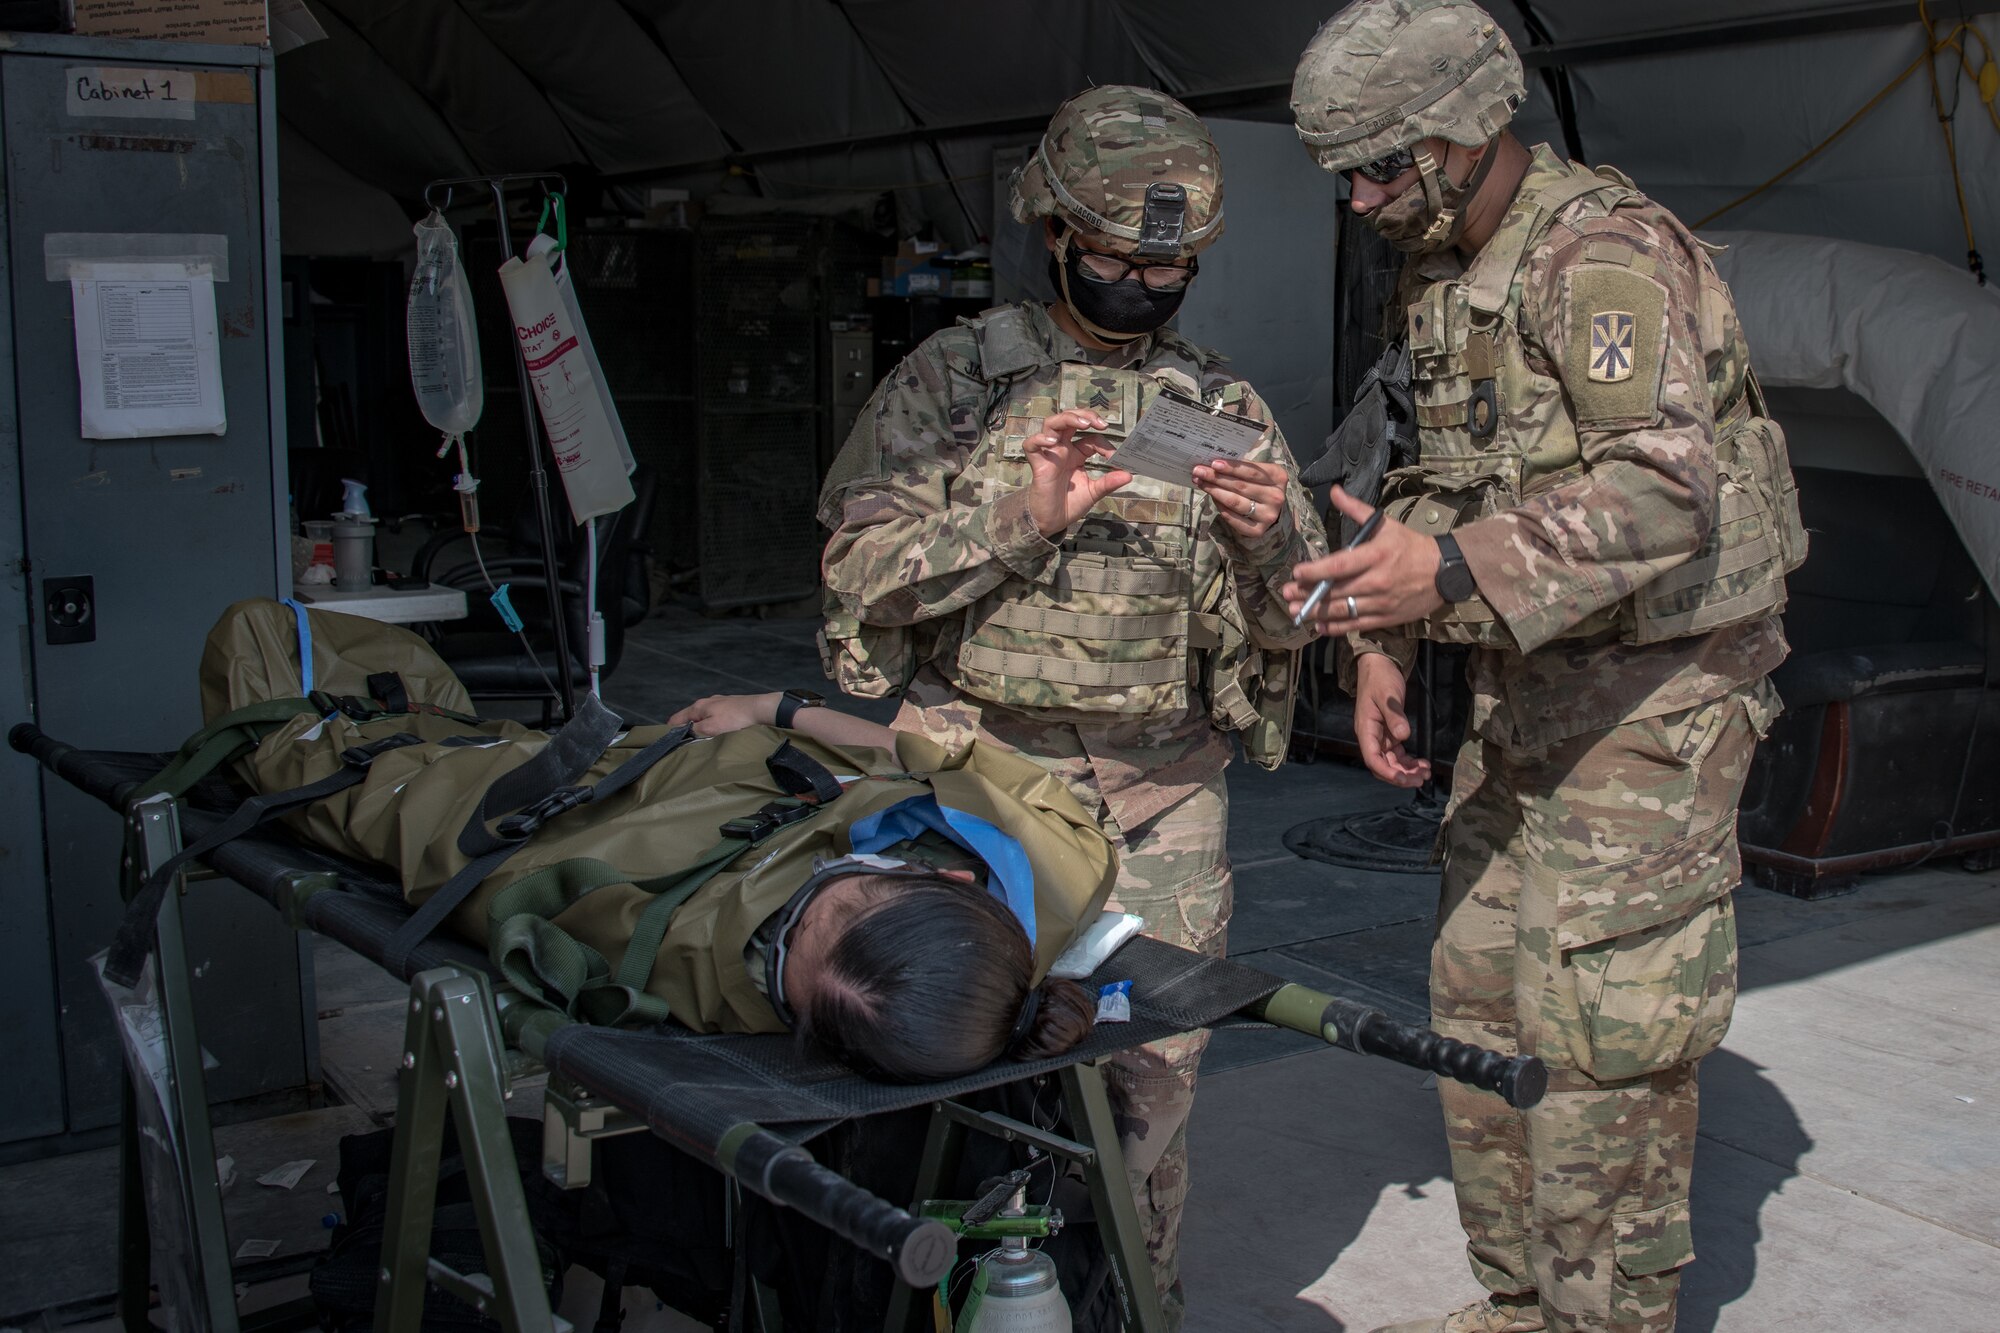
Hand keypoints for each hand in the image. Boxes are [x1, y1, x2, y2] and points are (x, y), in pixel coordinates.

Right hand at [668, 692, 779, 736]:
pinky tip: (718, 730)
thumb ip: (695, 730)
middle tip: (690, 743)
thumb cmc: (734, 718)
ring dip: (700, 727)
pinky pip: (713, 715)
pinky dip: (711, 723)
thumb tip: (684, 733)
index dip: (672, 731)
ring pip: (702, 716)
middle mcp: (705, 702)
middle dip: (687, 730)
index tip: (673, 742)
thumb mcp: (711, 728)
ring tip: (704, 738)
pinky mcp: (727, 705)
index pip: (676, 719)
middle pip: (689, 717)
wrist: (756, 708)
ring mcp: (716, 702)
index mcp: (698, 707)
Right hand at [1025, 410, 1132, 537]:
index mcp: (1076, 454)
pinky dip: (1039, 439)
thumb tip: (1129, 474)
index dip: (1105, 444)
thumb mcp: (1093, 492)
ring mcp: (1049, 455)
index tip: (1115, 457)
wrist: (1052, 522)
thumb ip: (1109, 482)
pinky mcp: (1037, 464)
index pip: (1091, 438)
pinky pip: (1030, 445)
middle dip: (1085, 415)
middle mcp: (1062, 450)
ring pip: (1051, 424)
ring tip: (1083, 424)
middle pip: (1069, 420)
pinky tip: (1052, 442)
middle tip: (1101, 423)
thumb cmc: (1069, 504)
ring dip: (1067, 419)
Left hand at [1194, 457, 1287, 539]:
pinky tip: (1212, 498)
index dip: (1232, 467)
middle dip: (1217, 478)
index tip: (1213, 463)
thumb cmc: (1259, 485)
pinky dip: (1220, 507)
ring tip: (1201, 483)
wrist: (1270, 509)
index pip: (1251, 471)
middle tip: (1199, 471)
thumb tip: (1213, 464)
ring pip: (1235, 502)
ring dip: (1215, 491)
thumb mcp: (1257, 472)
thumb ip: (1241, 467)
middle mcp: (1276, 497)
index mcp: (1278, 477)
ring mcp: (1268, 515)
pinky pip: (1233, 518)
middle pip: (1241, 486)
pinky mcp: (1258, 530)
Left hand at [1283, 487, 1444, 634]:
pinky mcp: (1386, 618)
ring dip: (1317, 612)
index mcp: (1376, 554)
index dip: (1316, 571)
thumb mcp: (1385, 524)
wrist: (1444, 571)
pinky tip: (1320, 627)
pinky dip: (1336, 627)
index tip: (1297, 572)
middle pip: (1336, 590)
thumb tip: (1334, 491)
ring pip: (1343, 610)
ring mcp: (1381, 602)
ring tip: (1296, 612)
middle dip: (1308, 593)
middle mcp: (1377, 580)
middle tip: (1287, 594)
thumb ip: (1356, 509)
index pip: (1339, 565)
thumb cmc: (1410, 545)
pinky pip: (1356, 625)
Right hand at [1354, 651, 1428, 787]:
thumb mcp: (1388, 696)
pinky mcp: (1390, 733)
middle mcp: (1371, 737)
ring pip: (1392, 762)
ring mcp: (1380, 737)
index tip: (1403, 778)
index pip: (1372, 758)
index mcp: (1366, 730)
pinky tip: (1422, 763)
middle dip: (1401, 775)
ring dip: (1407, 770)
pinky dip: (1409, 761)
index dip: (1387, 772)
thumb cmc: (1380, 679)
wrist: (1379, 666)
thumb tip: (1403, 736)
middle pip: (1383, 765)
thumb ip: (1394, 716)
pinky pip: (1398, 754)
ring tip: (1425, 773)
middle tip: (1422, 778)